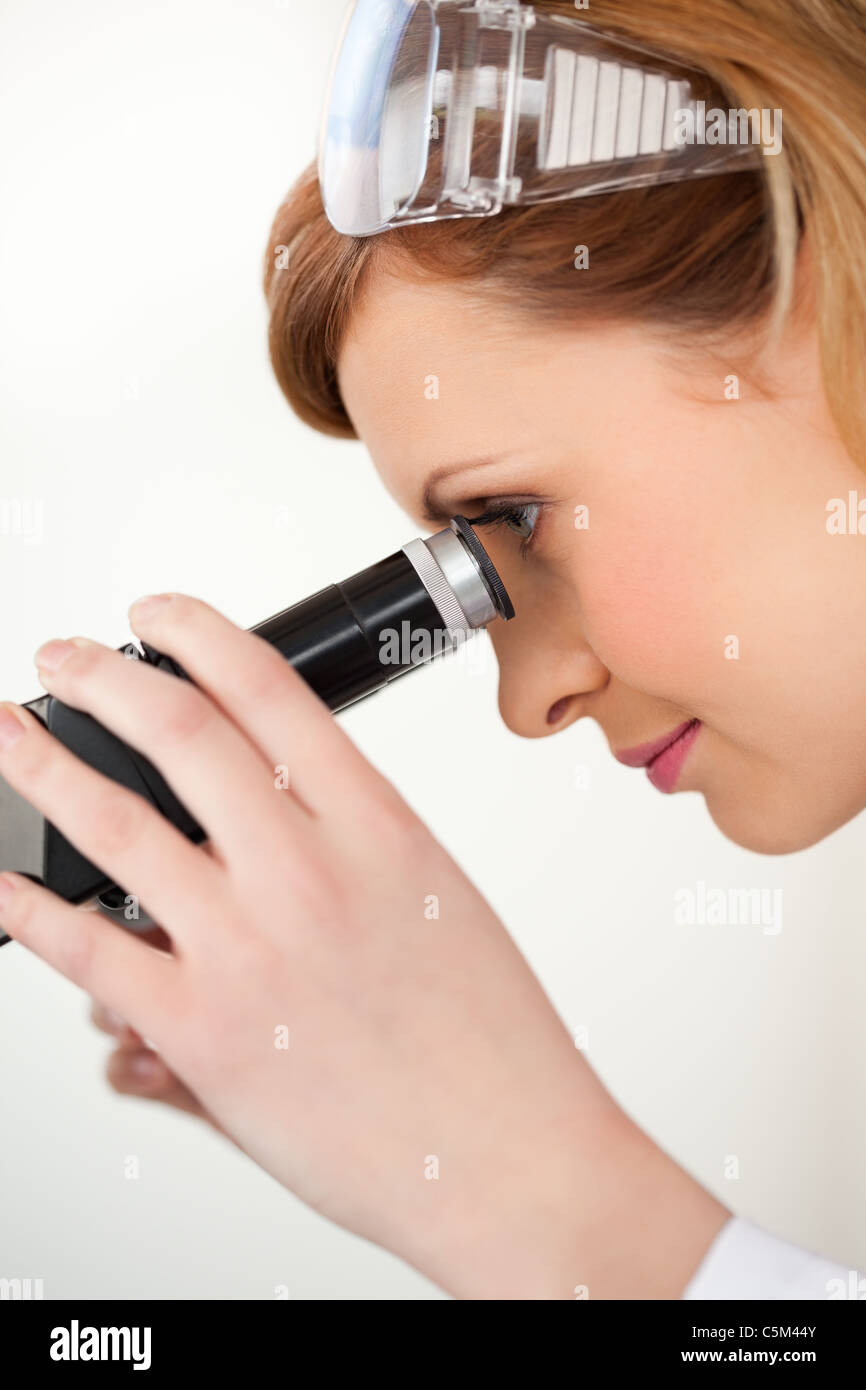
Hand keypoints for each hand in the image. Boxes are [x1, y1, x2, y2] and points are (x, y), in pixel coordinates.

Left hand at [0, 595, 727, 1296]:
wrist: (510, 1160)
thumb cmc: (492, 1043)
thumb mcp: (437, 908)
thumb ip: (351, 858)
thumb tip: (264, 836)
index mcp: (379, 827)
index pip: (268, 689)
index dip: (197, 632)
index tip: (158, 615)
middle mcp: (308, 871)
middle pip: (179, 731)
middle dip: (103, 676)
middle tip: (65, 657)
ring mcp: (248, 949)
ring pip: (114, 823)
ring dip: (43, 766)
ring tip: (11, 737)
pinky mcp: (201, 1033)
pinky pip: (85, 950)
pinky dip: (28, 909)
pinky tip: (6, 885)